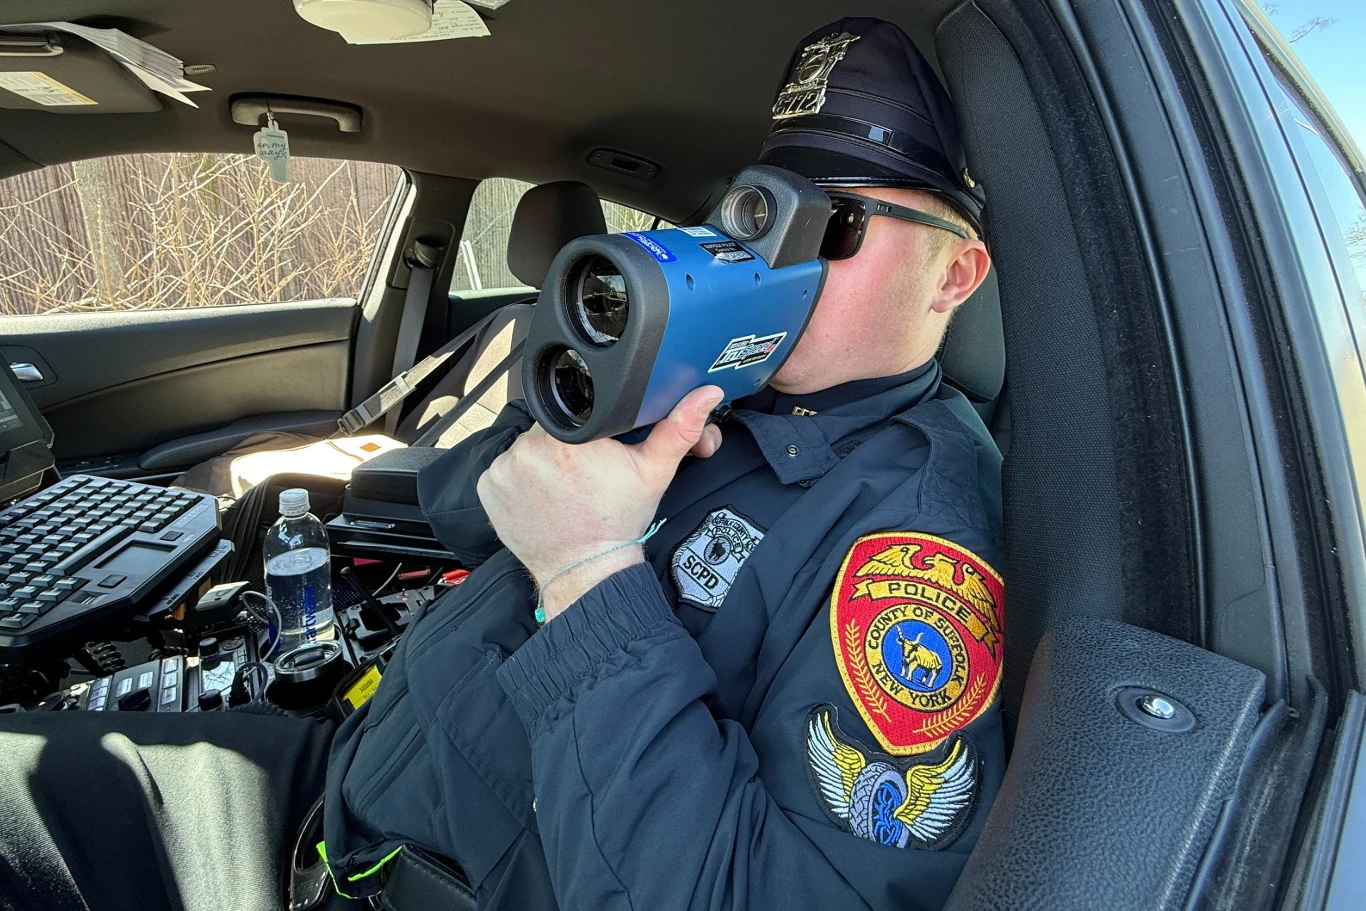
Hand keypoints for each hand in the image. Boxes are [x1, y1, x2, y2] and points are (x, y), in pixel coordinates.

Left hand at [477, 386, 725, 620]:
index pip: (576, 407)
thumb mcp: (654, 472)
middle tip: (583, 469)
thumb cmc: (617, 522)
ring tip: (563, 483)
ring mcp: (505, 468)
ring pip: (526, 446)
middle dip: (565, 442)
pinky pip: (504, 469)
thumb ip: (678, 428)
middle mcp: (532, 448)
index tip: (596, 446)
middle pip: (550, 425)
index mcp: (573, 436)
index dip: (588, 424)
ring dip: (541, 459)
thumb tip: (704, 395)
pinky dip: (519, 478)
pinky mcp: (488, 487)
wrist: (586, 569)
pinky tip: (541, 495)